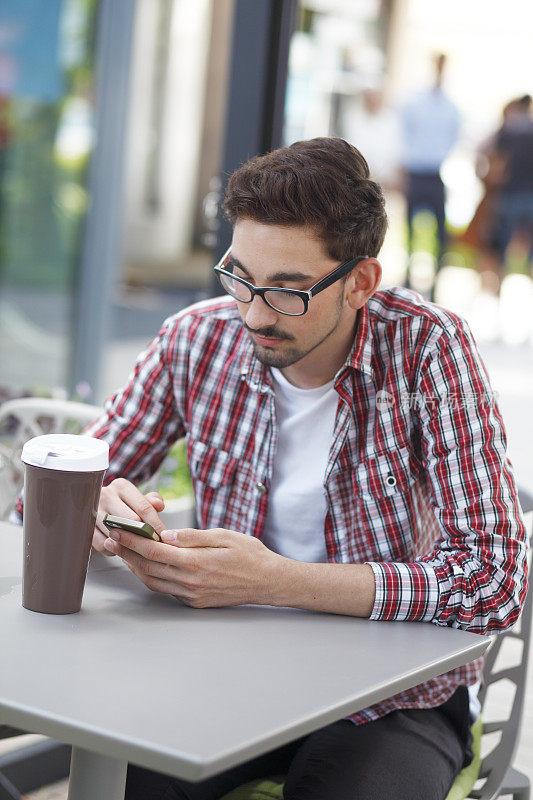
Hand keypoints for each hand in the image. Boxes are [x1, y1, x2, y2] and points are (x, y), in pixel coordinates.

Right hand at [93, 478, 165, 555]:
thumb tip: (159, 505)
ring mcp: (93, 510)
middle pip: (131, 521)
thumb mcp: (137, 500)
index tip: (163, 537)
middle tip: (153, 546)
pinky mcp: (84, 526)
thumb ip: (150, 502)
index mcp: (122, 486)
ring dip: (128, 544)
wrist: (94, 510)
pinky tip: (118, 547)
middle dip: (144, 536)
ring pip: (117, 534)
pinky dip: (112, 549)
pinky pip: (103, 544)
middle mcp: (106, 495)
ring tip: (136, 547)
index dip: (156, 524)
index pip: (144, 507)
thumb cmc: (122, 506)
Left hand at [103, 526, 282, 606]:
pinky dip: (152, 577)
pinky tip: (147, 567)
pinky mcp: (195, 602)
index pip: (154, 551)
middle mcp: (190, 582)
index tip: (118, 530)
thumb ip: (193, 536)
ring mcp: (192, 595)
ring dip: (135, 567)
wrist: (269, 582)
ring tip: (122, 552)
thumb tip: (166, 534)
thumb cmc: (250, 554)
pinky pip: (167, 589)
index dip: (132, 541)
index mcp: (196, 563)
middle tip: (110, 540)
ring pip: (154, 582)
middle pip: (148, 568)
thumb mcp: (224, 536)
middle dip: (126, 553)